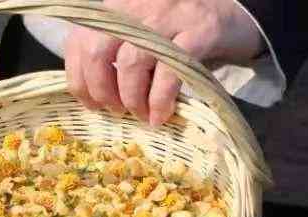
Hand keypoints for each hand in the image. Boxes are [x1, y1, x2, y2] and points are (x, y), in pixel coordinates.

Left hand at [65, 0, 262, 125]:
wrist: (228, 14)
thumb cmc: (172, 33)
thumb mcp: (135, 34)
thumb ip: (110, 53)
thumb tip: (90, 95)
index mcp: (114, 8)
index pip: (79, 42)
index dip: (79, 79)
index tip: (91, 103)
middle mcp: (134, 7)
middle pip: (98, 52)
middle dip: (102, 91)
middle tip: (116, 111)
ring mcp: (165, 17)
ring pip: (130, 63)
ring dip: (132, 99)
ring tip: (141, 114)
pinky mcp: (196, 32)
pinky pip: (168, 73)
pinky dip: (159, 101)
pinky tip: (160, 115)